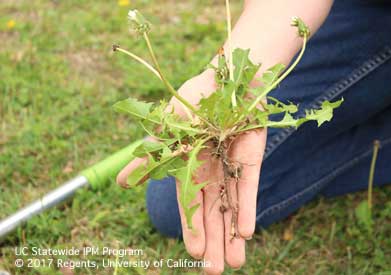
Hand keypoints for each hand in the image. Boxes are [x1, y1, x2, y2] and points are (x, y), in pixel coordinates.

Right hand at [116, 69, 265, 273]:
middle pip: (211, 214)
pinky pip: (248, 187)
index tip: (194, 254)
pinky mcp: (250, 160)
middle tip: (215, 271)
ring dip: (232, 235)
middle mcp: (209, 173)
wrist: (229, 76)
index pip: (189, 206)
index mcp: (187, 168)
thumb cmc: (195, 97)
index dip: (192, 230)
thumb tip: (123, 182)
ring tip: (235, 262)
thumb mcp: (169, 126)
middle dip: (213, 242)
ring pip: (230, 207)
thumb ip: (151, 155)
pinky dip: (247, 208)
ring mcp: (230, 168)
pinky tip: (247, 232)